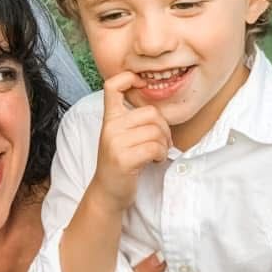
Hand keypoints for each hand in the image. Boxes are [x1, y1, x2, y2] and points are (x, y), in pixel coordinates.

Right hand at [92, 72, 171, 210]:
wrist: (107, 193)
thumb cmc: (121, 164)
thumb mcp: (120, 137)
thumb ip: (132, 120)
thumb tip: (158, 110)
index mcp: (109, 118)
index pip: (112, 86)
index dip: (129, 78)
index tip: (142, 84)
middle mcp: (110, 127)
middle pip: (151, 112)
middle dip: (164, 129)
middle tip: (161, 142)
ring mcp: (115, 142)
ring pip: (156, 131)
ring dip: (163, 145)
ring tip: (156, 153)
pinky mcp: (124, 158)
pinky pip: (154, 147)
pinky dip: (160, 155)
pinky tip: (154, 161)